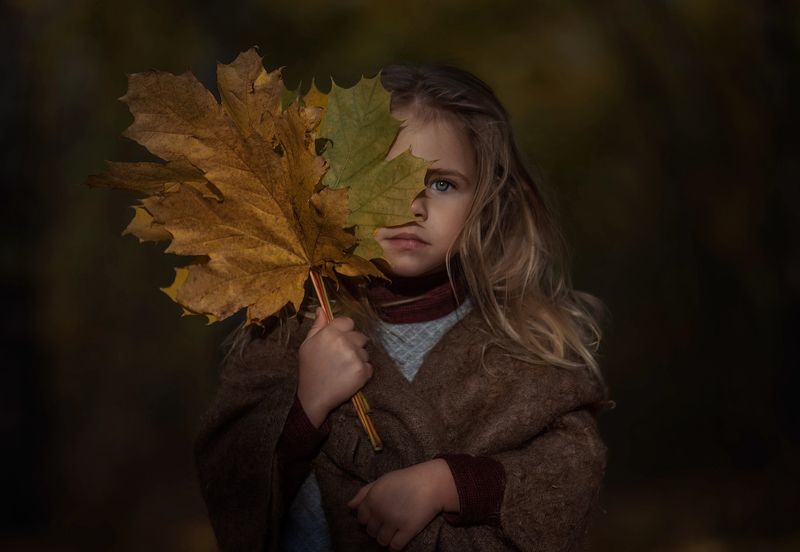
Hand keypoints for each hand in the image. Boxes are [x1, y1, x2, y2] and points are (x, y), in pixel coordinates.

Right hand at [297, 308, 371, 426]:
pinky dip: (362, 372)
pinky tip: (350, 377)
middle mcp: (345, 342)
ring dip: (358, 359)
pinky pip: (369, 367)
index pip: (348, 322)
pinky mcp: (363, 371)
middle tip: (342, 357)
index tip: (339, 340)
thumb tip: (321, 309)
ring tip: (344, 369)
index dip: (345, 330)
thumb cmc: (309, 369)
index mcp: (330, 333)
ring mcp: (355, 357)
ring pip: (365, 352)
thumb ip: (317, 326)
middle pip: (360, 337)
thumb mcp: (307, 345)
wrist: (314, 396)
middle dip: (354, 345)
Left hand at [347, 460, 456, 549]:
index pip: (361, 519)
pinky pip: (394, 547)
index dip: (369, 519)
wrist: (430, 483)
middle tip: (388, 524)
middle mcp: (380, 511)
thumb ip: (364, 493)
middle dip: (377, 529)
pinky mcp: (407, 530)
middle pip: (371, 531)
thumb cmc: (406, 480)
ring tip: (393, 532)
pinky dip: (395, 547)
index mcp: (372, 498)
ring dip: (386, 539)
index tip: (377, 518)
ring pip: (381, 541)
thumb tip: (350, 506)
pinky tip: (399, 541)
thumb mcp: (382, 481)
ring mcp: (393, 521)